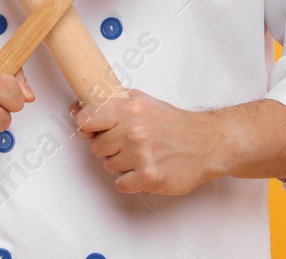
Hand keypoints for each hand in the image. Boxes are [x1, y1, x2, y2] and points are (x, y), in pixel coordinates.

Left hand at [71, 89, 223, 194]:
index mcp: (131, 108)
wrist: (205, 143)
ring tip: (141, 156)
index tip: (90, 130)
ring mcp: (142, 155)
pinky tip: (144, 170)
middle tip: (128, 144)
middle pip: (96, 146)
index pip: (88, 118)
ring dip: (122, 165)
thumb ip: (114, 102)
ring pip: (109, 166)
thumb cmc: (175, 124)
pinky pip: (121, 184)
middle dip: (110, 147)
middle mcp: (134, 130)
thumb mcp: (145, 101)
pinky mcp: (149, 177)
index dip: (86, 126)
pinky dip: (131, 181)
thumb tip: (80, 106)